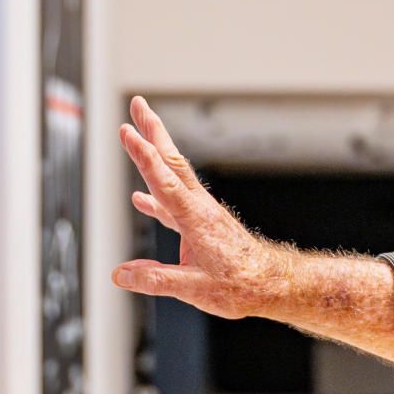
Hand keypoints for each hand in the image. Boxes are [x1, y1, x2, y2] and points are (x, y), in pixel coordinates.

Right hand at [109, 96, 287, 318]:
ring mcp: (201, 213)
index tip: (127, 132)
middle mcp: (199, 208)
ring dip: (156, 150)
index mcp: (196, 220)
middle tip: (137, 104)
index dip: (143, 156)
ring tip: (137, 133)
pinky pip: (173, 201)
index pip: (164, 181)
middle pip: (171, 161)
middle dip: (153, 131)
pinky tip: (138, 198)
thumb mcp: (195, 289)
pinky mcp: (202, 223)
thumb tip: (121, 274)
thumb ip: (156, 280)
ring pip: (174, 174)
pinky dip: (155, 194)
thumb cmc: (241, 285)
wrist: (272, 284)